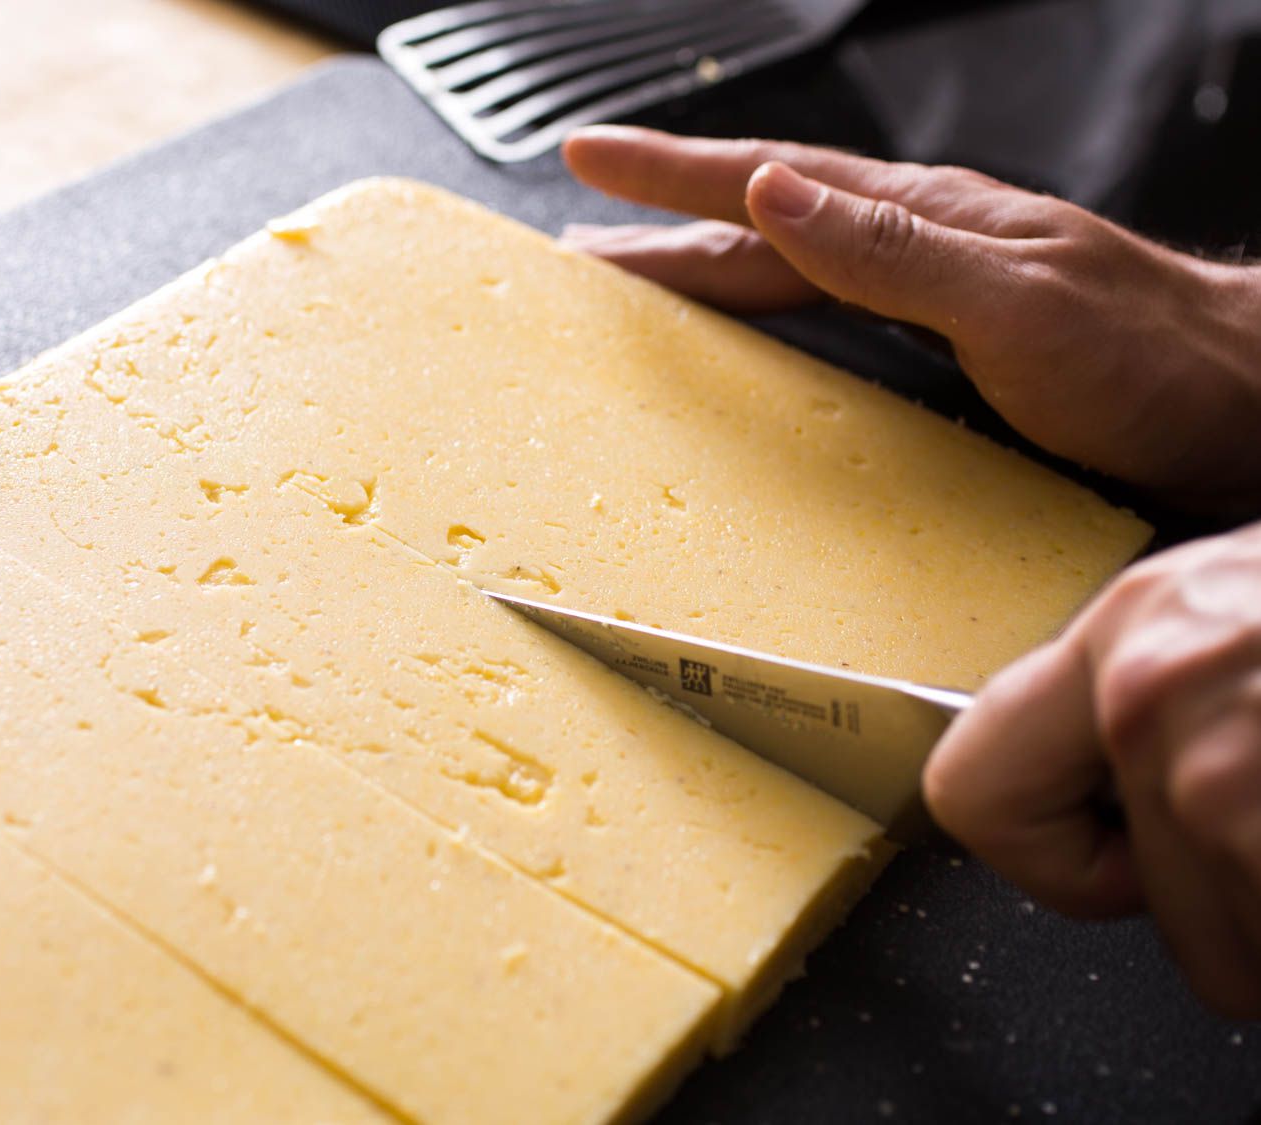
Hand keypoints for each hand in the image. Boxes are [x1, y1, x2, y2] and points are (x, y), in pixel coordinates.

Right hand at [561, 125, 1260, 515]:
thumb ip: (888, 250)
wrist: (1241, 409)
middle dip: (663, 223)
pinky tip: (754, 335)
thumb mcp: (1012, 301)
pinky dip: (768, 313)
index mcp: (919, 223)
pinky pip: (827, 315)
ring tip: (645, 277)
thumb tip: (773, 192)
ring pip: (789, 267)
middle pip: (760, 224)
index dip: (671, 172)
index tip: (590, 156)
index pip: (767, 184)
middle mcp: (916, 250)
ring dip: (708, 266)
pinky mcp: (946, 349)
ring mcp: (931, 295)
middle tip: (585, 235)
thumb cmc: (1151, 361)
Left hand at [924, 521, 1260, 1017]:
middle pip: (1114, 904)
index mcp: (1131, 631)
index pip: (968, 792)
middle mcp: (1158, 695)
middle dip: (1204, 907)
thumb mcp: (1250, 610)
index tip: (1117, 852)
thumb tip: (1101, 779)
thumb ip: (1164, 688)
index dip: (1049, 853)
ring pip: (1225, 955)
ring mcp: (1231, 772)